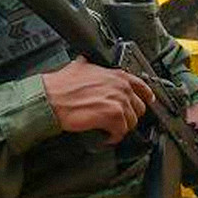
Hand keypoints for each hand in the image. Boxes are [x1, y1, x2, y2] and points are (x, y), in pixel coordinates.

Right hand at [41, 56, 155, 143]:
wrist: (51, 99)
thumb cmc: (61, 85)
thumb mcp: (80, 66)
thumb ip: (91, 65)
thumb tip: (87, 61)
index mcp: (116, 75)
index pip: (142, 86)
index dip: (145, 96)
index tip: (147, 101)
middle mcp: (121, 87)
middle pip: (139, 107)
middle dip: (129, 115)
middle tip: (118, 120)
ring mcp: (118, 101)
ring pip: (131, 121)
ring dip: (121, 128)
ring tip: (110, 129)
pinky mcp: (112, 116)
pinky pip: (121, 131)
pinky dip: (114, 136)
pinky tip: (106, 136)